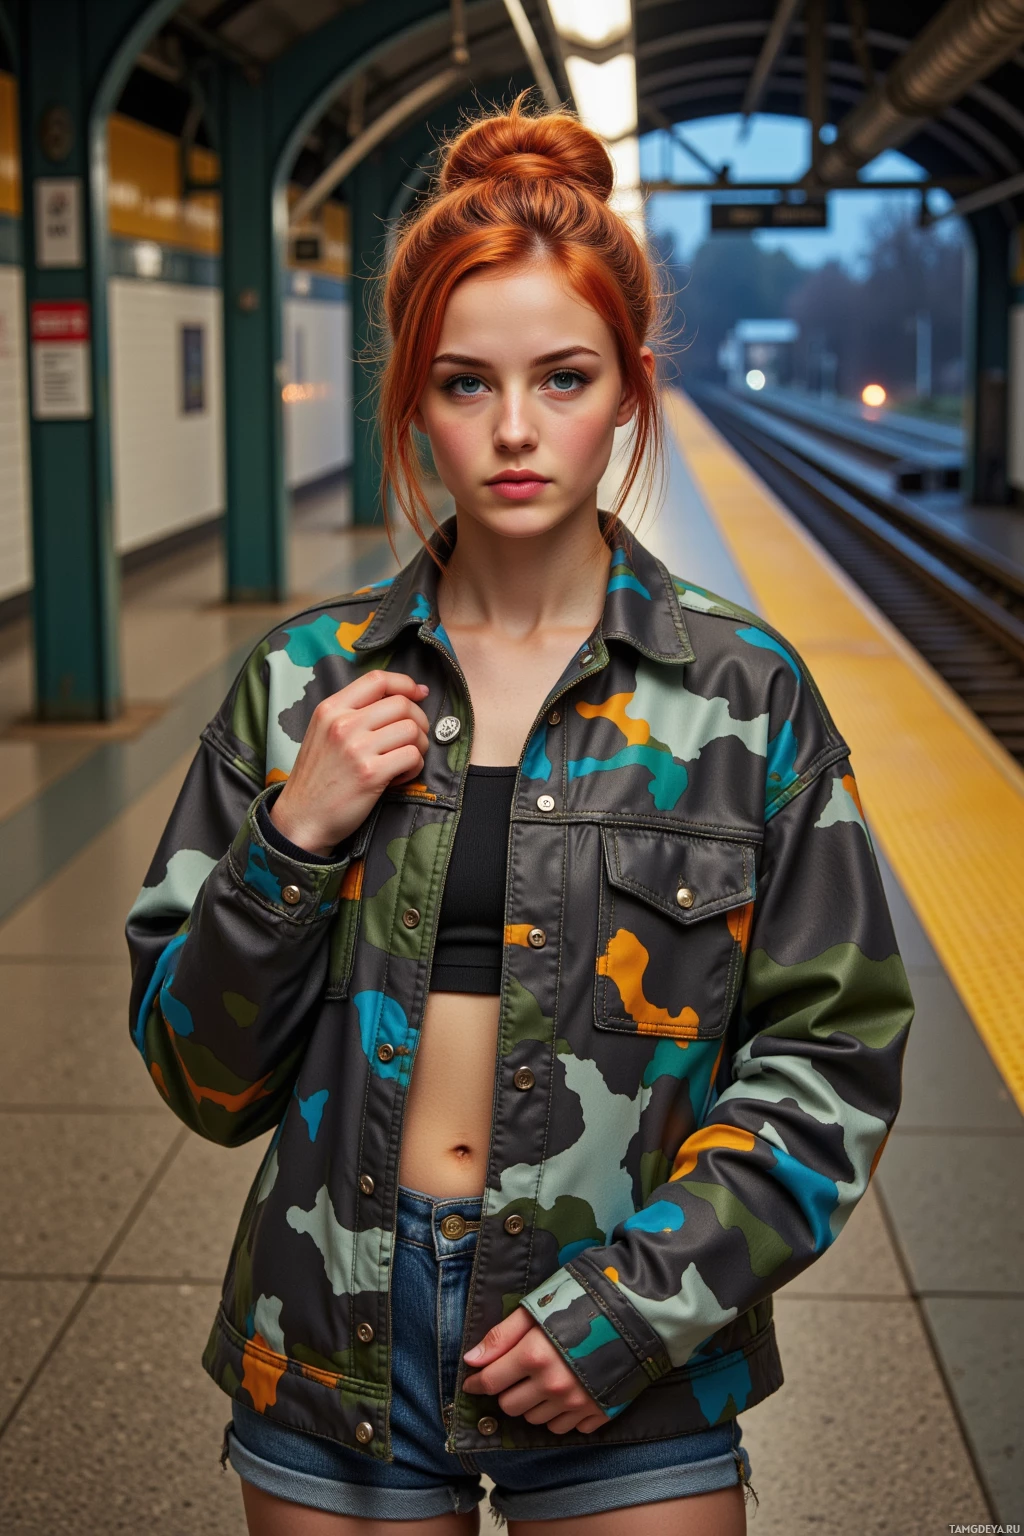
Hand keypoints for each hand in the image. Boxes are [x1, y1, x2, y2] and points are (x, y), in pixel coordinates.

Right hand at [270, 671, 430, 856]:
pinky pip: (412, 757)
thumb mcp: (323, 732)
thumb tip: (399, 698)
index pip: (377, 679)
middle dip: (419, 720)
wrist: (302, 818)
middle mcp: (343, 724)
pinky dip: (414, 767)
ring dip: (419, 746)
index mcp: (330, 709)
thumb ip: (352, 713)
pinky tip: (399, 776)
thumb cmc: (317, 777)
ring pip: (412, 730)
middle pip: (402, 704)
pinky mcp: (371, 774)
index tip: (419, 693)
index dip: (406, 684)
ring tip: (404, 760)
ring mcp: (357, 748)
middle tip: (414, 738)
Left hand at [463, 1307, 609, 1434]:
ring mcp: (576, 1403)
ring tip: (543, 1380)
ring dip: (532, 1404)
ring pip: (535, 1420)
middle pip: (510, 1406)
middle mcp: (553, 1385)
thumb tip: (471, 1360)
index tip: (473, 1381)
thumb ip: (501, 1336)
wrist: (636, 1314)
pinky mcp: (596, 1413)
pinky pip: (564, 1428)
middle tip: (516, 1374)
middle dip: (507, 1391)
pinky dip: (559, 1415)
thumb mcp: (537, 1309)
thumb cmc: (581, 1303)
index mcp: (534, 1356)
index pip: (492, 1381)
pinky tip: (565, 1392)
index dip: (478, 1382)